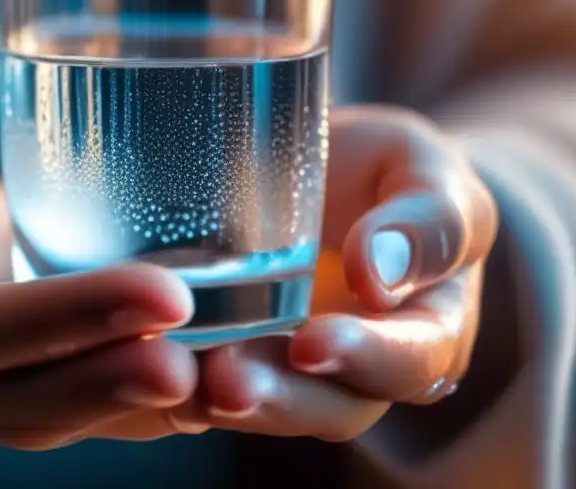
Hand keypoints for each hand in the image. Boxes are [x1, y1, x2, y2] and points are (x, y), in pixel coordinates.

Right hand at [0, 132, 199, 448]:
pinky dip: (145, 417)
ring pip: (49, 421)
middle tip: (194, 362)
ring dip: (132, 408)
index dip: (58, 319)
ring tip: (214, 385)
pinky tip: (208, 398)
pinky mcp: (19, 406)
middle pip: (14, 397)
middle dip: (107, 380)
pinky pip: (81, 423)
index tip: (157, 292)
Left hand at [161, 104, 497, 439]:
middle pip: (334, 406)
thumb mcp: (424, 171)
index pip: (411, 359)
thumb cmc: (395, 169)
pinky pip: (219, 380)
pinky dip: (186, 379)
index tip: (312, 341)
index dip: (366, 357)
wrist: (339, 169)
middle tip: (228, 380)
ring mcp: (300, 365)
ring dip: (227, 398)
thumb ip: (426, 219)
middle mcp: (367, 365)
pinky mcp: (245, 351)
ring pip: (272, 404)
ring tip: (180, 379)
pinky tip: (146, 363)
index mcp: (430, 327)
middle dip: (281, 398)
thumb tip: (378, 275)